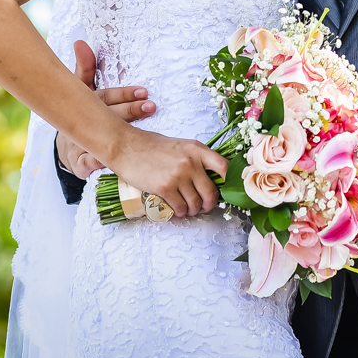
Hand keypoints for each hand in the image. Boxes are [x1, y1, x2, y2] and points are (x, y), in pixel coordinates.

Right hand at [56, 40, 155, 177]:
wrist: (66, 150)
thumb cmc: (80, 116)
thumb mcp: (81, 91)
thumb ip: (85, 68)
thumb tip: (80, 42)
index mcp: (86, 104)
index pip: (106, 97)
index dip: (125, 94)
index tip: (145, 92)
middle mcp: (82, 122)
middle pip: (108, 116)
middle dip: (130, 111)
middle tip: (151, 106)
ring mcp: (79, 142)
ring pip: (100, 140)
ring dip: (119, 138)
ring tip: (141, 136)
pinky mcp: (78, 163)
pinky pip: (87, 164)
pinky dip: (96, 163)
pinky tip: (112, 161)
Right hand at [108, 129, 229, 218]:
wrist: (127, 147)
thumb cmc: (151, 146)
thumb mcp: (180, 145)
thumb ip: (196, 158)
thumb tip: (210, 177)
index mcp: (198, 149)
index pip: (225, 167)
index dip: (230, 182)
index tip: (228, 190)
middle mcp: (191, 162)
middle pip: (211, 192)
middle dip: (209, 204)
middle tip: (204, 206)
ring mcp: (178, 176)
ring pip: (196, 203)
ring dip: (194, 210)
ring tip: (189, 209)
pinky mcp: (165, 188)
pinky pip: (181, 207)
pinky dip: (181, 212)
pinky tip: (178, 210)